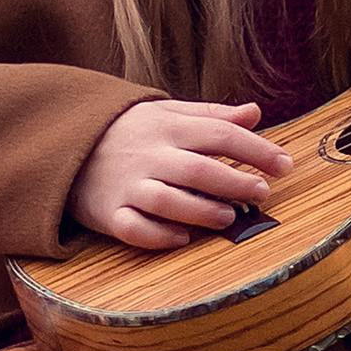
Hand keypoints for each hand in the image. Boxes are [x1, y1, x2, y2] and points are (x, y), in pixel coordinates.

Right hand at [70, 99, 293, 252]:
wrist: (64, 144)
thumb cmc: (127, 130)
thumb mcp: (165, 111)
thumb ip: (210, 115)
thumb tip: (255, 112)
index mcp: (166, 125)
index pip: (220, 134)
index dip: (257, 150)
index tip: (285, 165)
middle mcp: (148, 155)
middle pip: (198, 169)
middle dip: (235, 182)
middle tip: (262, 193)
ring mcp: (126, 185)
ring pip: (168, 202)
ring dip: (203, 212)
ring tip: (228, 217)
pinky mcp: (107, 214)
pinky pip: (134, 229)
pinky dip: (160, 236)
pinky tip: (182, 238)